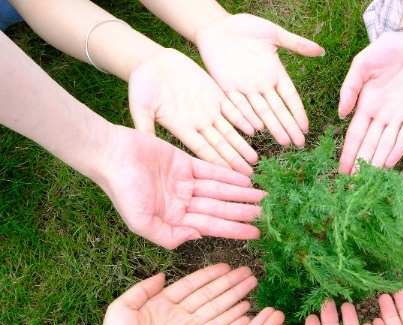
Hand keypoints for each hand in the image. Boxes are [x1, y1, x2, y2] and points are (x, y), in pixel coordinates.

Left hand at [93, 264, 259, 324]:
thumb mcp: (120, 310)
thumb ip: (141, 290)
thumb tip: (162, 275)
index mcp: (161, 303)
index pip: (191, 284)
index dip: (210, 275)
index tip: (227, 266)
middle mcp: (178, 315)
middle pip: (209, 295)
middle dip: (229, 284)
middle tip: (249, 274)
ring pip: (216, 310)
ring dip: (235, 298)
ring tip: (251, 287)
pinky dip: (232, 320)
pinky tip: (245, 311)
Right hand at [94, 124, 262, 248]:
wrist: (111, 153)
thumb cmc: (122, 190)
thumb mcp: (140, 222)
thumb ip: (167, 237)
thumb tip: (197, 239)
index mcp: (173, 220)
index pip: (211, 227)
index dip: (234, 230)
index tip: (256, 234)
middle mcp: (182, 204)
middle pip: (220, 209)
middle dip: (242, 212)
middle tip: (267, 215)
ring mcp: (184, 184)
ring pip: (220, 191)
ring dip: (241, 194)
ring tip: (263, 198)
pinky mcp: (185, 163)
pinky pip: (212, 171)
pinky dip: (229, 175)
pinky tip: (247, 179)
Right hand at [129, 48, 256, 174]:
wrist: (151, 62)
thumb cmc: (140, 85)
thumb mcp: (140, 107)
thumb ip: (145, 126)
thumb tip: (145, 146)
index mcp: (181, 129)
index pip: (202, 150)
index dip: (216, 163)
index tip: (228, 178)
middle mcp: (198, 123)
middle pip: (220, 145)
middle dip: (234, 159)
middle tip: (249, 175)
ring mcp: (208, 109)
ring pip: (229, 130)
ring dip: (242, 144)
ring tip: (254, 158)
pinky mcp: (215, 94)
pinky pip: (233, 108)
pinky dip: (243, 117)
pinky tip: (255, 128)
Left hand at [196, 14, 323, 147]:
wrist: (216, 25)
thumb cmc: (244, 27)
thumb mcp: (273, 32)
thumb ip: (296, 43)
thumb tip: (321, 50)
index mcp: (275, 73)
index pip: (290, 98)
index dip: (298, 113)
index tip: (307, 128)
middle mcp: (262, 85)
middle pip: (278, 110)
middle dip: (289, 126)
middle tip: (299, 143)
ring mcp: (245, 88)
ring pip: (262, 112)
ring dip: (272, 127)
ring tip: (283, 141)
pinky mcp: (227, 87)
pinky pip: (239, 105)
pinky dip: (247, 117)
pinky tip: (256, 129)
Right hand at [338, 31, 402, 172]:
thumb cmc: (386, 48)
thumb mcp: (361, 65)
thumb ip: (350, 89)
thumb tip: (340, 114)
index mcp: (366, 105)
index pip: (355, 136)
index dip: (349, 154)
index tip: (342, 172)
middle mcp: (382, 115)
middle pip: (370, 146)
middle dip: (362, 166)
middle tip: (356, 187)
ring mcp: (399, 116)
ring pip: (387, 144)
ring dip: (379, 163)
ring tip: (372, 182)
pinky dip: (399, 149)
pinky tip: (392, 163)